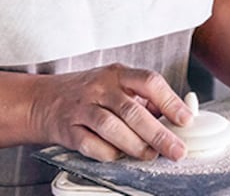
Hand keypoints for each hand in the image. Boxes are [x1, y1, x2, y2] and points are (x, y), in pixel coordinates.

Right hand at [28, 63, 192, 162]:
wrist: (43, 100)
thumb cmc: (88, 93)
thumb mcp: (116, 84)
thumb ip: (143, 99)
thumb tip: (176, 118)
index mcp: (118, 73)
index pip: (149, 82)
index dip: (170, 101)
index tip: (186, 120)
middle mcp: (100, 88)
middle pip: (132, 110)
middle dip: (159, 134)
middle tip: (176, 150)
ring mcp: (82, 108)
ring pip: (112, 127)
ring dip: (135, 145)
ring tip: (150, 155)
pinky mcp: (68, 129)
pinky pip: (91, 144)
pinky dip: (108, 153)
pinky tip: (119, 156)